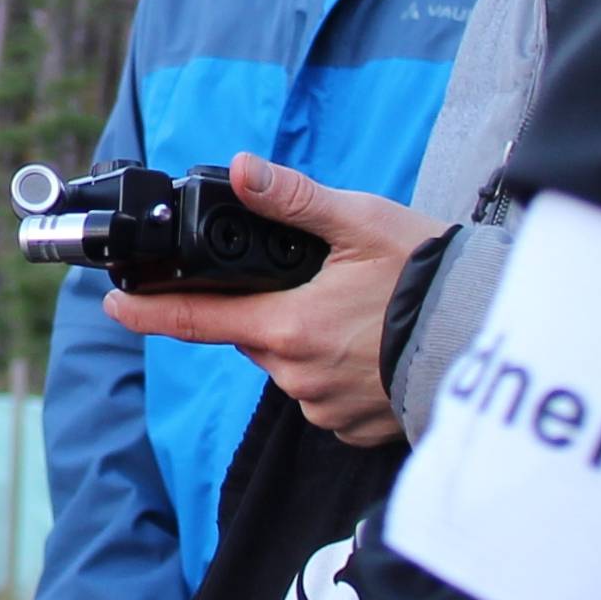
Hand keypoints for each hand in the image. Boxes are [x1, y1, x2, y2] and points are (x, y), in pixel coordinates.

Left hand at [108, 154, 435, 446]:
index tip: (112, 302)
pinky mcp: (354, 428)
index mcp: (285, 327)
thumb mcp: (360, 222)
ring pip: (289, 364)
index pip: (193, 320)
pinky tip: (372, 345)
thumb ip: (294, 199)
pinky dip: (337, 368)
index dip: (144, 312)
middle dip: (266, 309)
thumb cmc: (428, 278)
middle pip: (252, 336)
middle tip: (317, 282)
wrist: (488, 337)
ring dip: (305, 338)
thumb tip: (242, 171)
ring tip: (359, 311)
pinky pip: (325, 394)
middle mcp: (296, 375)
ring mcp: (325, 407)